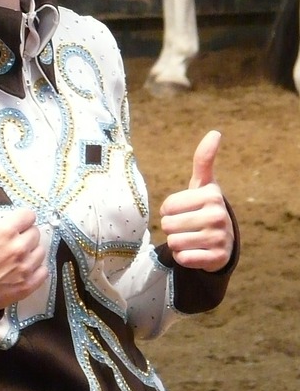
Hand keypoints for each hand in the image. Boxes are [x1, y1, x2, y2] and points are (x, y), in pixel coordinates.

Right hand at [0, 172, 48, 312]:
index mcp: (5, 231)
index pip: (28, 216)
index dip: (20, 219)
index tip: (11, 224)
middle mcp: (19, 249)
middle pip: (35, 233)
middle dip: (25, 234)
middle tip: (10, 240)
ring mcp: (24, 269)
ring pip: (41, 251)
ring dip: (31, 251)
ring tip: (15, 254)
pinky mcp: (27, 286)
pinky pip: (43, 272)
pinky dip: (36, 269)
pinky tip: (22, 268)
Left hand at [158, 130, 233, 271]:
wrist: (223, 241)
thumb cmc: (205, 207)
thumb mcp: (203, 184)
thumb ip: (204, 159)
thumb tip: (215, 132)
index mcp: (212, 195)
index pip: (167, 206)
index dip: (169, 210)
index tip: (183, 210)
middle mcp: (219, 215)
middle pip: (169, 225)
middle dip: (172, 227)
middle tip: (187, 226)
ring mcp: (219, 238)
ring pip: (174, 242)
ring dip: (177, 242)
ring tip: (191, 238)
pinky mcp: (217, 258)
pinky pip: (183, 259)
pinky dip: (184, 257)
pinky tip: (196, 252)